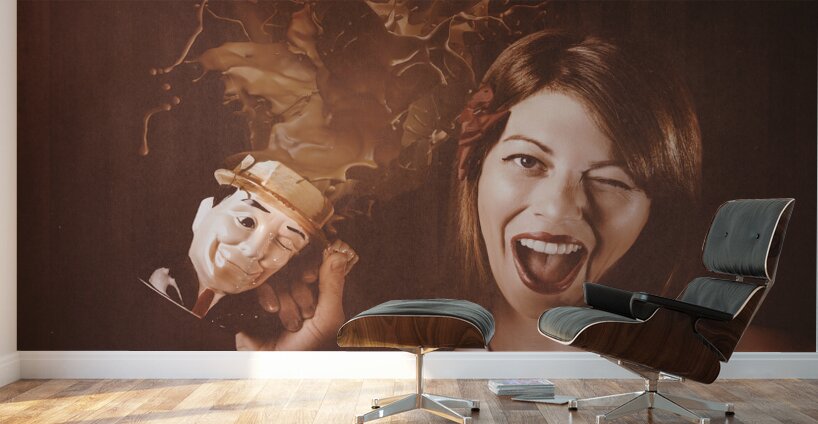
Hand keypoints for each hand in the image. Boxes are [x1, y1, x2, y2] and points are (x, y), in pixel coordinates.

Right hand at [235, 239, 357, 350]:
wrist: (272, 368)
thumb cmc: (306, 350)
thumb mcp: (328, 319)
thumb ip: (333, 286)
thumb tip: (338, 254)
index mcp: (316, 290)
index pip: (315, 262)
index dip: (313, 265)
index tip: (310, 277)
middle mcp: (295, 288)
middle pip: (296, 267)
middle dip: (301, 291)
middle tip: (305, 312)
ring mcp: (274, 291)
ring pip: (278, 275)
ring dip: (286, 299)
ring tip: (290, 323)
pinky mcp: (254, 296)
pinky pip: (259, 281)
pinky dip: (267, 295)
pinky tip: (271, 311)